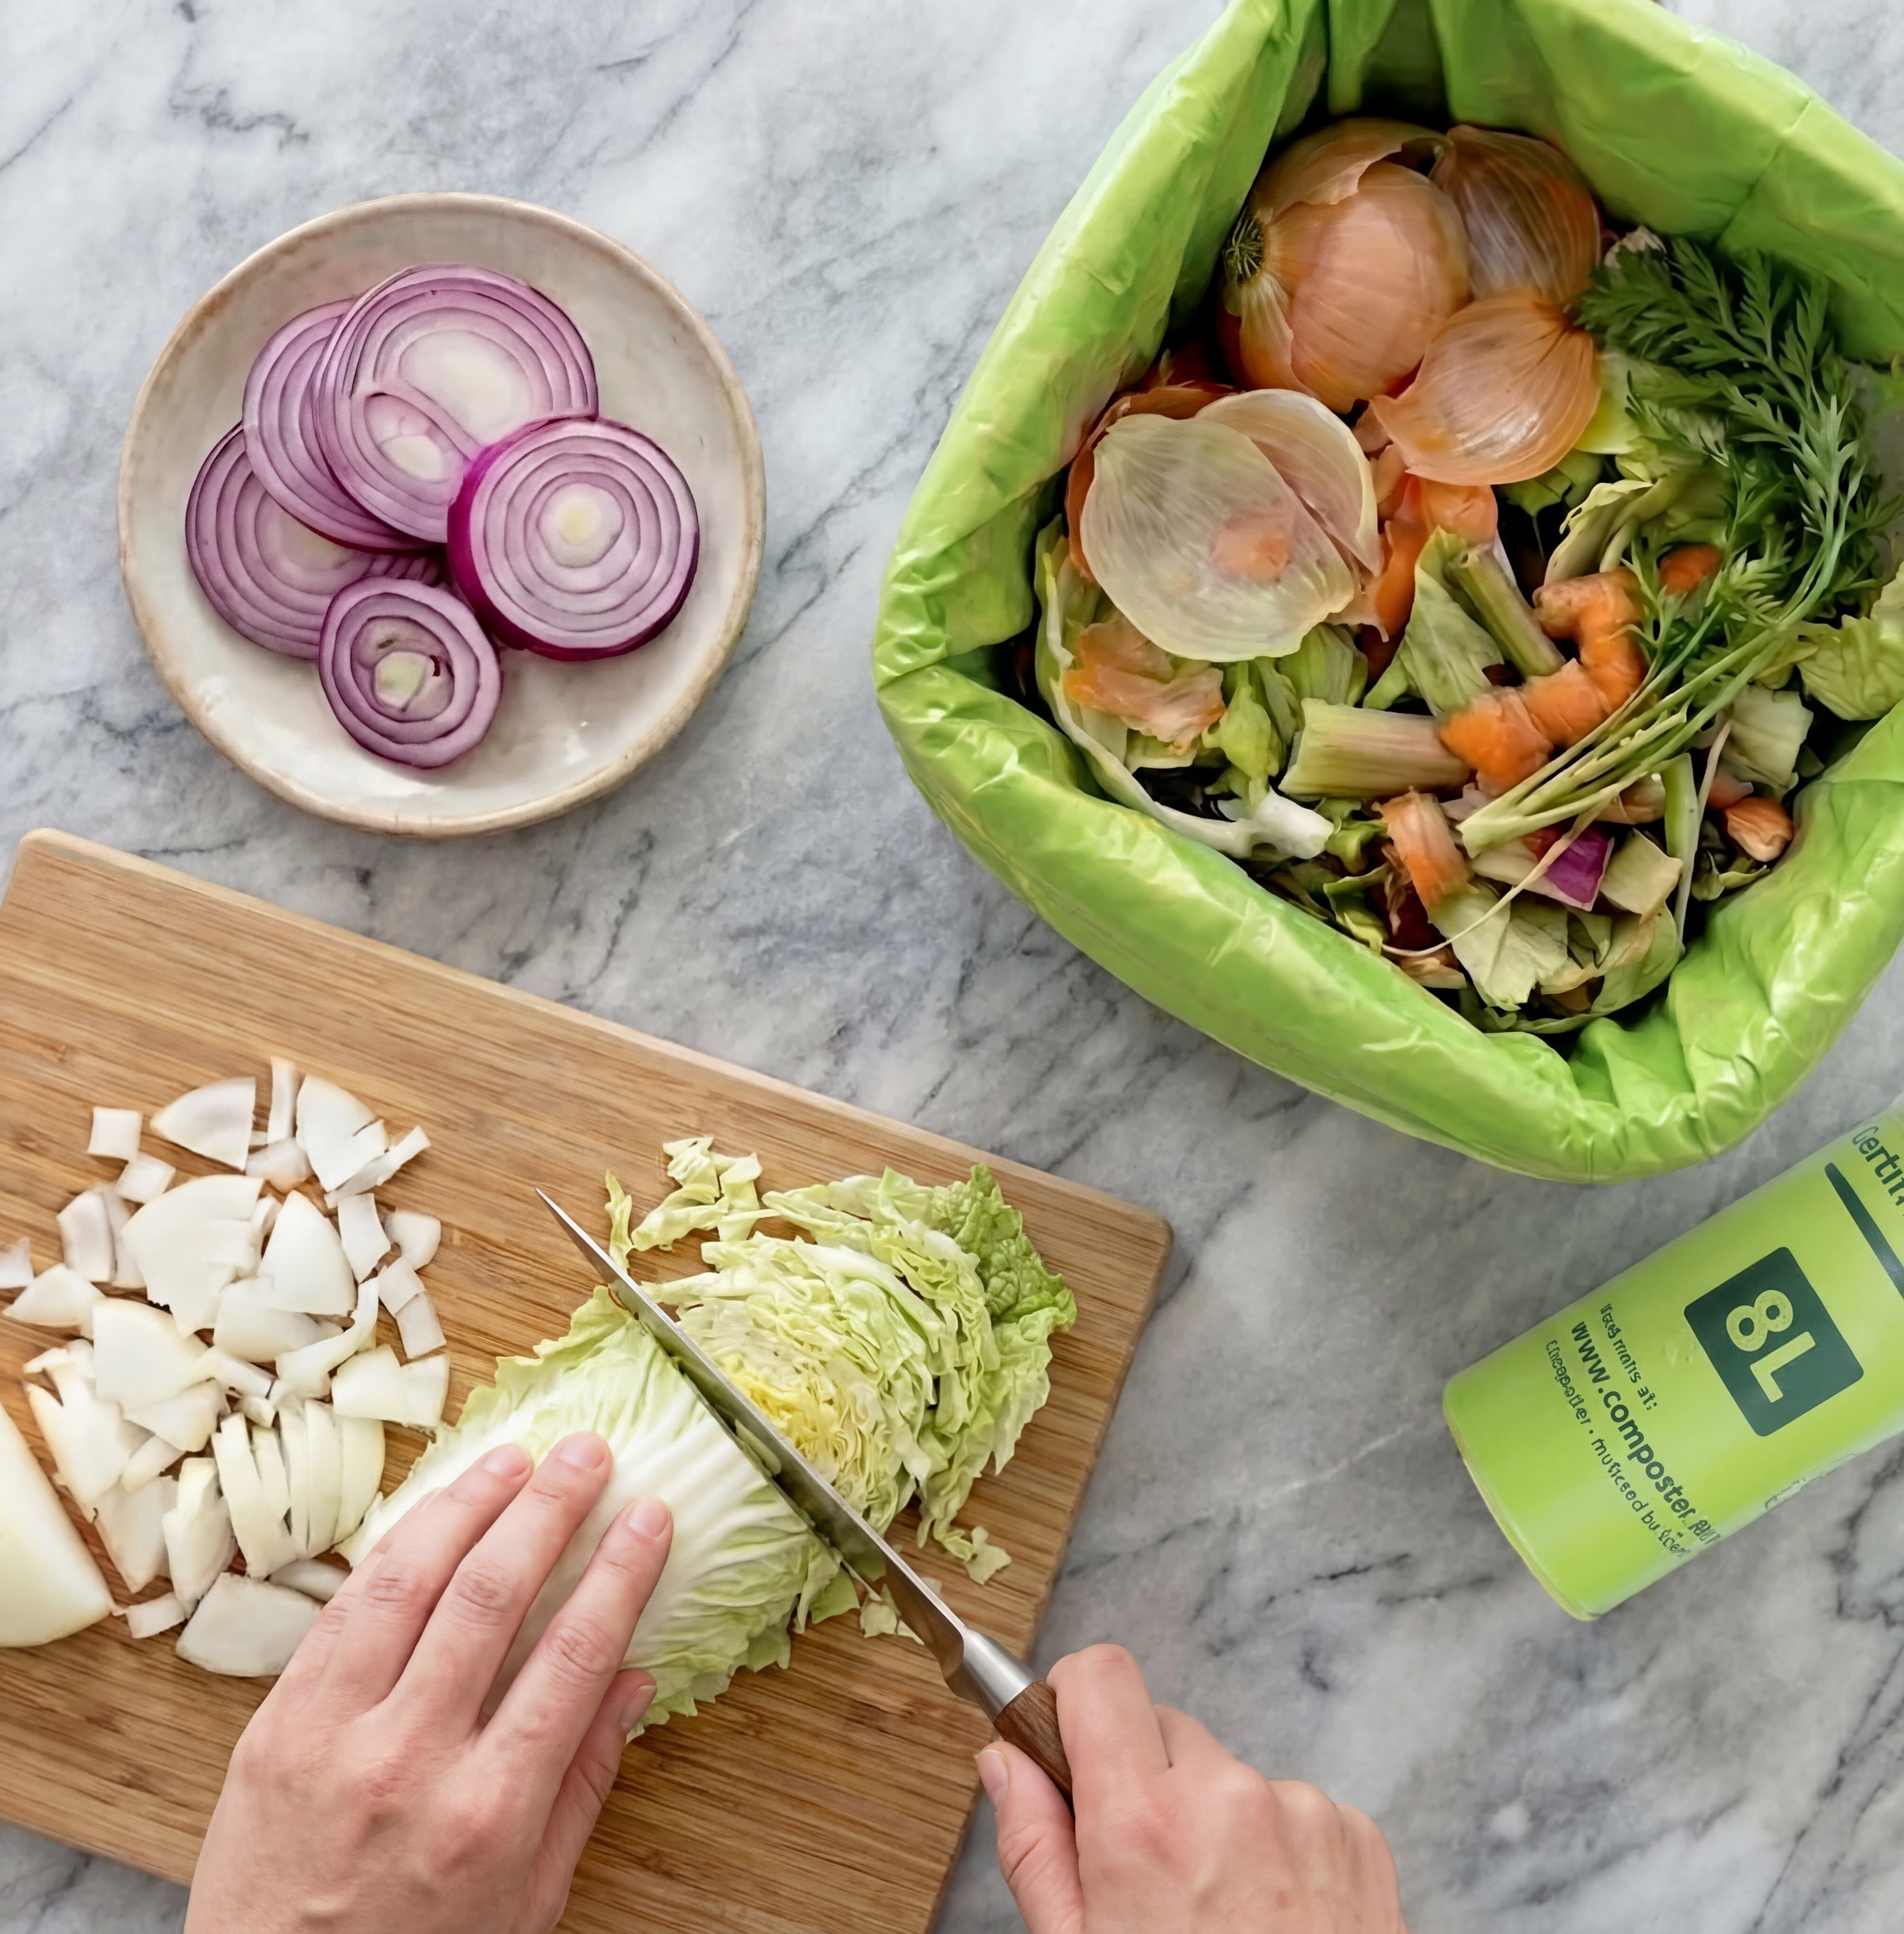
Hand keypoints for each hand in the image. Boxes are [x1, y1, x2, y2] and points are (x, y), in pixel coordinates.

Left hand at [186, 1431, 673, 1933]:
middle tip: (588, 1454)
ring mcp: (331, 1739)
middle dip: (549, 1509)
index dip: (620, 1572)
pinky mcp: (273, 1728)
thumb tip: (635, 1680)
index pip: (574, 1655)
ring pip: (408, 1584)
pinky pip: (338, 1616)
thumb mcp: (529, 1901)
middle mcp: (409, 1762)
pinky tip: (430, 1516)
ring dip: (467, 1506)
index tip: (650, 1515)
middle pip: (492, 1596)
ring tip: (512, 1458)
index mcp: (487, 1813)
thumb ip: (583, 1785)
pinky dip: (390, 1554)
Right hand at [981, 1645, 1404, 1933]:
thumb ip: (1035, 1847)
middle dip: (1145, 1783)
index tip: (1070, 1745)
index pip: (1099, 1675)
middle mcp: (1227, 1800)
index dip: (1074, 1701)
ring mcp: (1301, 1814)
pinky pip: (1292, 1809)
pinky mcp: (1356, 1837)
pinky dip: (1278, 1850)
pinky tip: (1270, 1920)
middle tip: (1148, 1874)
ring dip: (1216, 1823)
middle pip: (1162, 1729)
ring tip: (1220, 1915)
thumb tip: (1006, 1760)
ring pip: (1228, 1775)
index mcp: (1145, 1825)